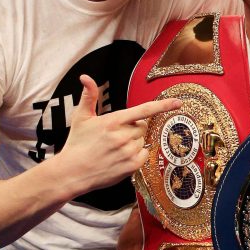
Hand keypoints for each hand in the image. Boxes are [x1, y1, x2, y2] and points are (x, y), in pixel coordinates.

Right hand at [57, 75, 180, 192]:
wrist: (72, 173)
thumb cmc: (76, 144)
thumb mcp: (81, 117)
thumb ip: (89, 96)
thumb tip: (85, 77)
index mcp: (114, 121)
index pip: (144, 110)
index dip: (163, 105)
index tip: (178, 102)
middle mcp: (123, 136)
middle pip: (142, 126)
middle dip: (133, 128)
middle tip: (115, 135)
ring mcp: (129, 152)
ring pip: (142, 140)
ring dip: (133, 141)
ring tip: (114, 148)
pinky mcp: (131, 166)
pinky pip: (144, 154)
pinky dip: (137, 154)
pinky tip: (120, 157)